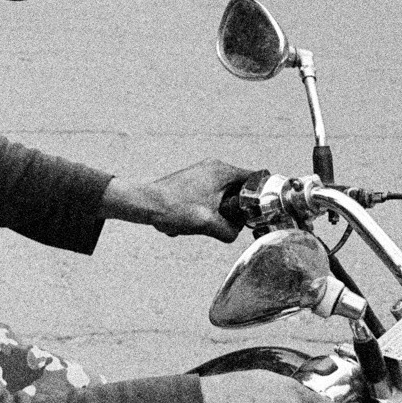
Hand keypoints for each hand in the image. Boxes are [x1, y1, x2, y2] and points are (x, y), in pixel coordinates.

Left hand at [103, 157, 252, 241]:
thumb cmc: (173, 209)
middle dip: (229, 213)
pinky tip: (181, 222)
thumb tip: (235, 234)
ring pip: (220, 201)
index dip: (260, 198)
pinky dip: (196, 215)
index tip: (258, 214)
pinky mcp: (190, 185)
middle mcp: (213, 168)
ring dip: (209, 217)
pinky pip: (204, 203)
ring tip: (192, 222)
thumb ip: (229, 231)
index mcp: (222, 170)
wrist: (141, 204)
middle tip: (217, 223)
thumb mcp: (208, 224)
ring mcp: (201, 175)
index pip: (256, 180)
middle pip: (238, 193)